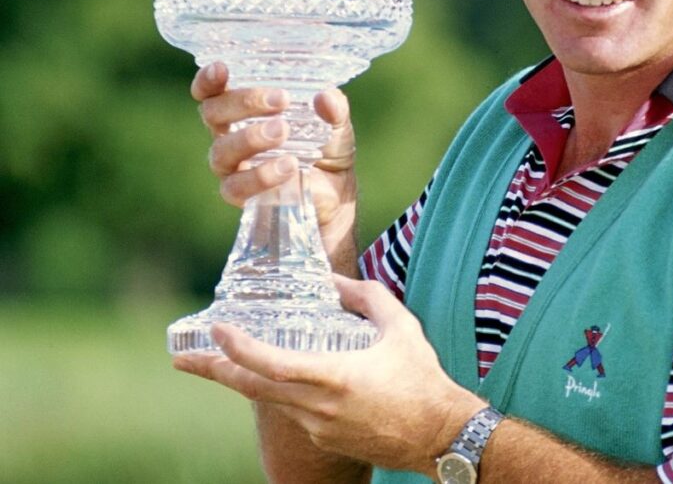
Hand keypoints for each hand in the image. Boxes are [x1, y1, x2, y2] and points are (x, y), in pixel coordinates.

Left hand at [173, 276, 485, 475]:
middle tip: (182, 358)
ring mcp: (319, 429)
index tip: (217, 329)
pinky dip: (279, 392)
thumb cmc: (422, 378)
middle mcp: (318, 408)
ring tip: (223, 361)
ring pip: (271, 401)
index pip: (272, 364)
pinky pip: (293, 412)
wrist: (440, 435)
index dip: (239, 348)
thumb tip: (333, 281)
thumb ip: (366, 297)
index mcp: (334, 377)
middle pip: (253, 389)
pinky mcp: (326, 441)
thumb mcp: (400, 327)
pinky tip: (281, 378)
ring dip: (245, 379)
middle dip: (214, 371)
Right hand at [192, 62, 359, 270]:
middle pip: (214, 113)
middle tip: (280, 99)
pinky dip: (262, 174)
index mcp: (244, 111)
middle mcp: (229, 135)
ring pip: (222, 149)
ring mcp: (232, 167)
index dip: (209, 80)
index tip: (222, 68)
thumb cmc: (326, 149)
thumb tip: (326, 96)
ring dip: (251, 137)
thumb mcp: (337, 126)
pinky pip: (237, 185)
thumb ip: (334, 109)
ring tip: (283, 131)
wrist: (336, 196)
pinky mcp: (240, 195)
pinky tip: (289, 166)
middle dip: (244, 101)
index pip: (212, 92)